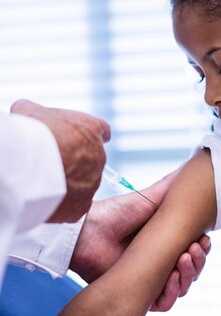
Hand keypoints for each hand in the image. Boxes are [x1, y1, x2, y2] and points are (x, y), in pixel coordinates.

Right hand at [11, 99, 110, 222]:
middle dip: (75, 162)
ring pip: (83, 184)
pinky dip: (63, 204)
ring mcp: (92, 182)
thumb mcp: (29, 110)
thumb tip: (23, 110)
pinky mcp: (82, 205)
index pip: (102, 130)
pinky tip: (47, 200)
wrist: (29, 162)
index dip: (92, 135)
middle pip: (91, 160)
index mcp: (91, 129)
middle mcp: (98, 156)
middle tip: (52, 163)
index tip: (84, 138)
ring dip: (68, 183)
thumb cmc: (31, 132)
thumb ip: (34, 112)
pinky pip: (75, 205)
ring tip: (44, 182)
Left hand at [70, 171, 210, 309]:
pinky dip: (174, 292)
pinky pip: (165, 303)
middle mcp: (162, 262)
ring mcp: (152, 280)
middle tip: (195, 247)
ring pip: (183, 286)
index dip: (203, 246)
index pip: (195, 250)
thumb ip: (172, 187)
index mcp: (167, 242)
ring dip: (190, 274)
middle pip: (193, 269)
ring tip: (184, 257)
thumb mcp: (151, 198)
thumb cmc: (118, 213)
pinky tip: (173, 277)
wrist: (90, 232)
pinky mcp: (140, 296)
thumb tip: (193, 167)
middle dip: (199, 260)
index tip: (204, 238)